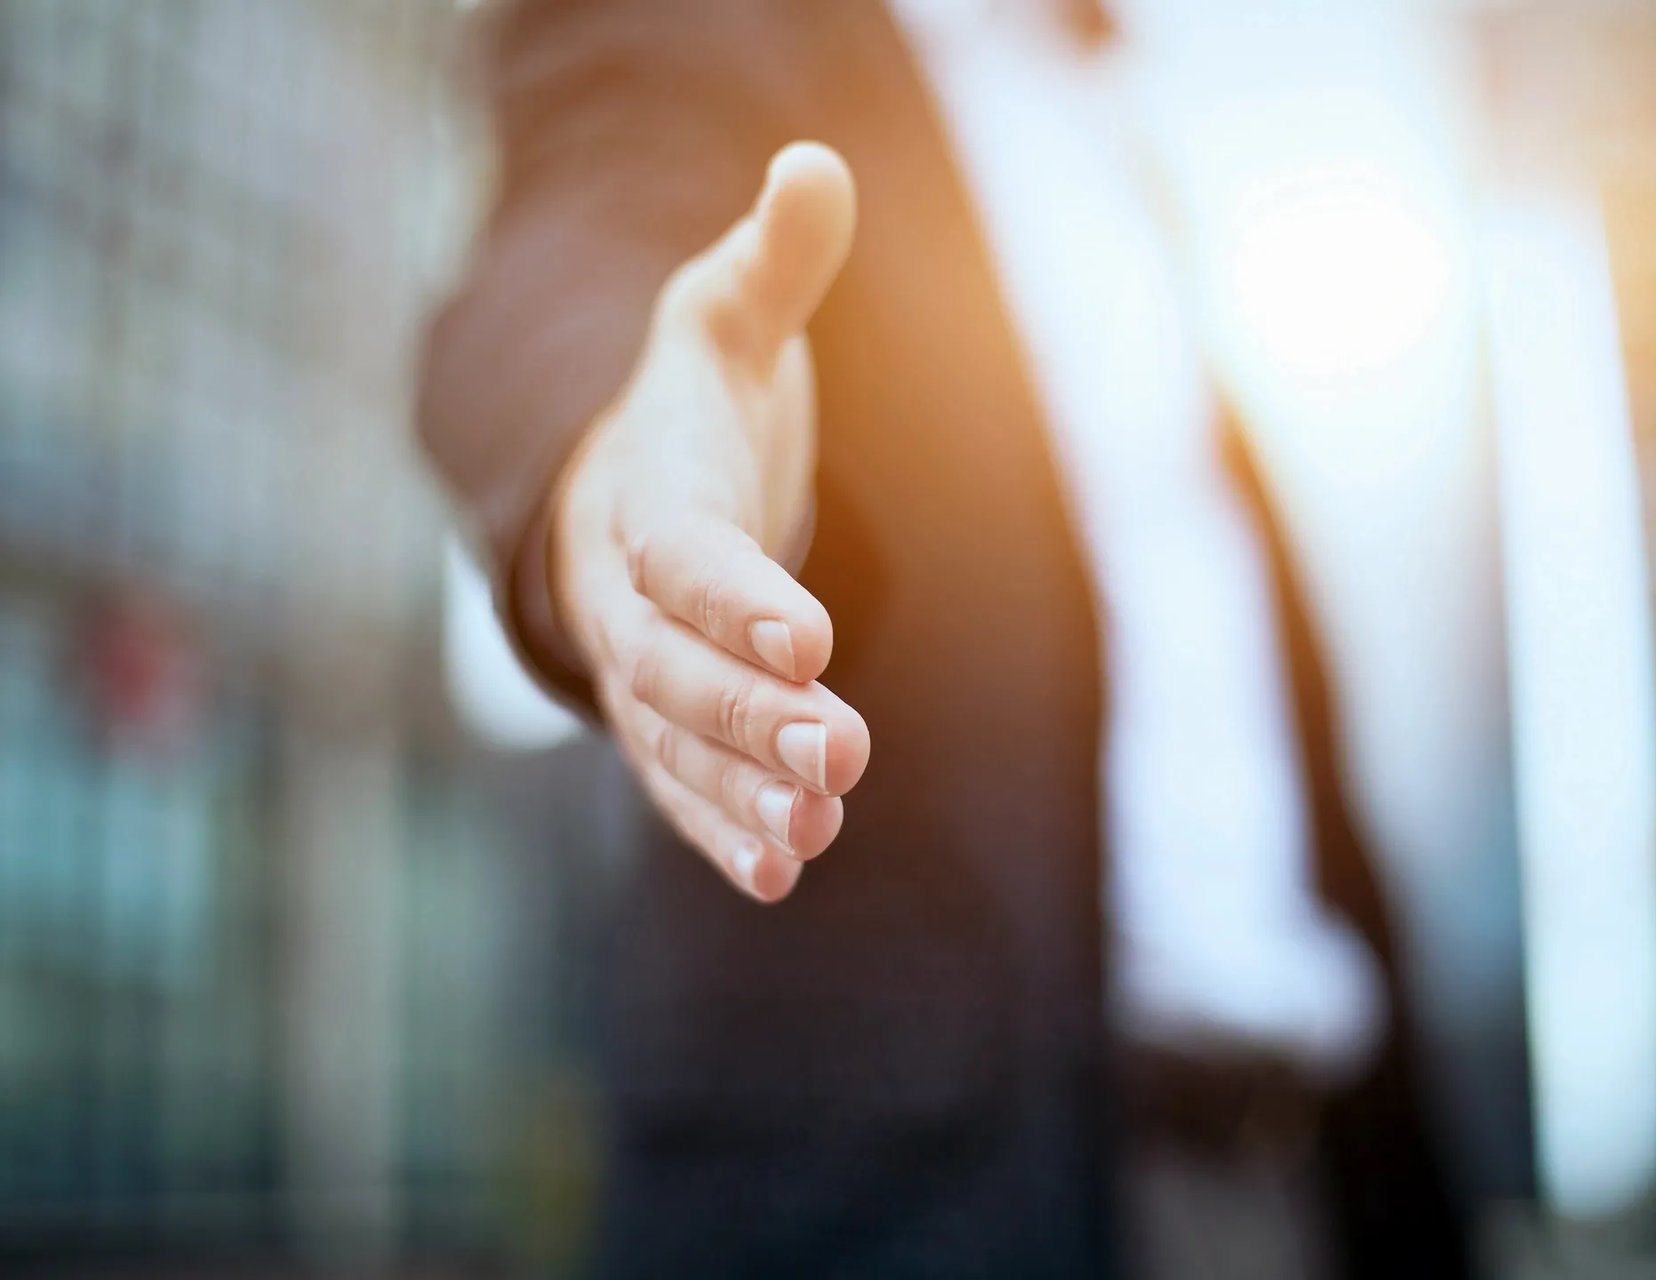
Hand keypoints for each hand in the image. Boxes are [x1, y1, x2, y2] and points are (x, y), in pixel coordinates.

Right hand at [551, 142, 867, 902]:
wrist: (621, 481)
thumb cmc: (692, 398)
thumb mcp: (727, 315)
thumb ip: (775, 260)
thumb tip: (817, 162)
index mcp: (650, 495)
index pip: (685, 553)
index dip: (736, 596)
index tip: (808, 638)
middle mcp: (632, 598)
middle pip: (677, 668)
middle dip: (749, 714)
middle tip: (836, 752)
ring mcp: (644, 671)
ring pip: (678, 742)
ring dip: (742, 792)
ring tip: (812, 833)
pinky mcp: (667, 722)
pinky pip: (682, 784)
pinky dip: (722, 828)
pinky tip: (780, 870)